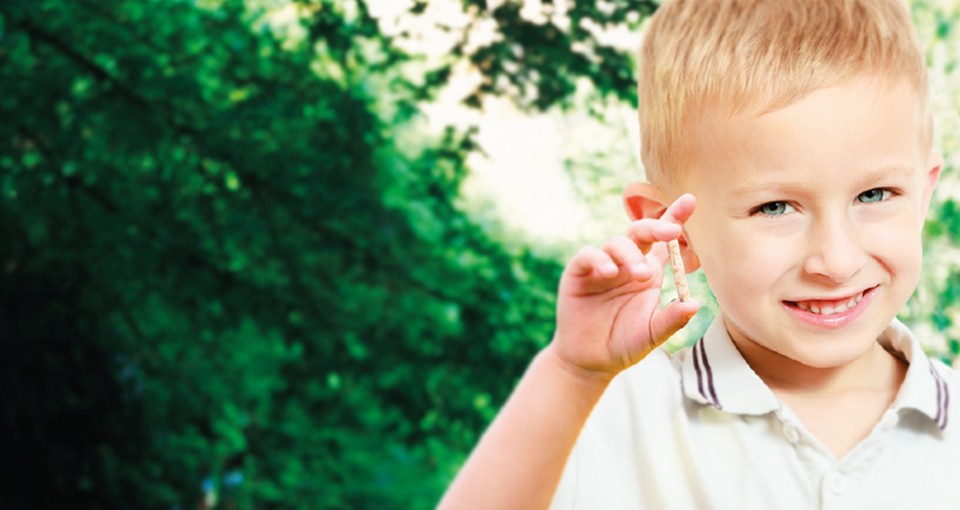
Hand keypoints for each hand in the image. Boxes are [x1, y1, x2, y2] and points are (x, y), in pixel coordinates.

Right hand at [549, 193, 700, 381]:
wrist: (590, 362)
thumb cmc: (625, 344)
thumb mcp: (653, 334)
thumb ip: (672, 319)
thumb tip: (696, 304)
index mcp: (648, 271)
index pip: (663, 240)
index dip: (674, 218)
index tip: (690, 200)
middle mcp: (626, 264)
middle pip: (640, 232)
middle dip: (655, 226)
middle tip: (670, 232)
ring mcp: (601, 267)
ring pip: (616, 243)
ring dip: (630, 254)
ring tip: (640, 275)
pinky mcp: (578, 273)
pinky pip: (588, 256)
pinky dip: (599, 259)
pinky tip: (609, 272)